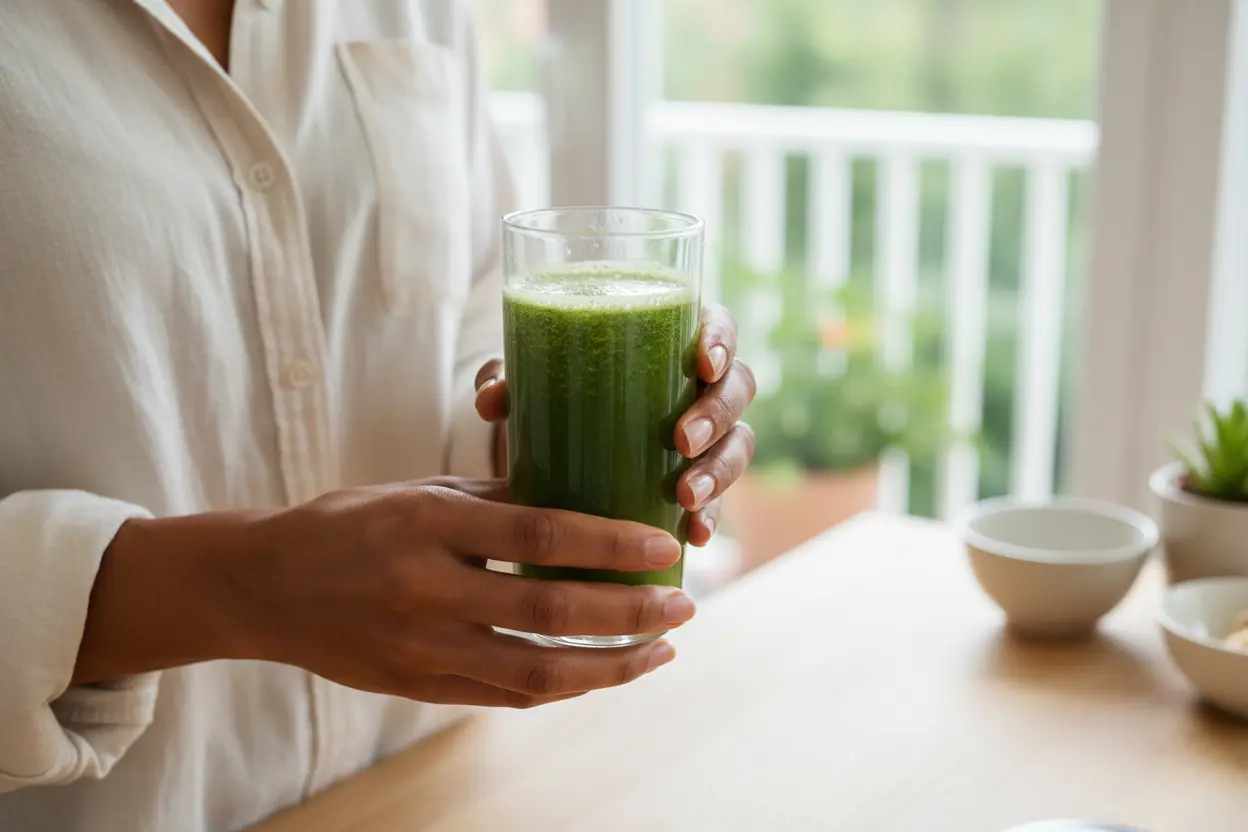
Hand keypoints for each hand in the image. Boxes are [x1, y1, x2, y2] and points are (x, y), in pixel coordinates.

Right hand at [76, 479, 692, 708]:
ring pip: (536, 675)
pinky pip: (505, 698)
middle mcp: (426, 592)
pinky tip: (600, 674)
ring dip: (609, 667)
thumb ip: (495, 502)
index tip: (663, 545)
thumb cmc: (347, 526)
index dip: (610, 543)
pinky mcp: (418, 688)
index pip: (540, 535)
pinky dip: (562, 688)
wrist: (264, 588)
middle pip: (549, 613)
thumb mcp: (417, 493)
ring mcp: (420, 650)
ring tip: (659, 652)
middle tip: (683, 607)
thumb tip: (579, 506)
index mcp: (427, 527)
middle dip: (629, 614)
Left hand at [475, 304, 754, 545]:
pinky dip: (710, 516)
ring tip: (686, 496)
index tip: (703, 365)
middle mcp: (701, 387)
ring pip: (737, 446)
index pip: (718, 328)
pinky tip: (695, 534)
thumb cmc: (556, 393)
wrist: (555, 450)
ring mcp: (709, 436)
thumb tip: (492, 399)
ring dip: (719, 470)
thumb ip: (510, 378)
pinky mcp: (699, 481)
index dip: (721, 342)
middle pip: (736, 389)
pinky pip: (719, 499)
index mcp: (675, 343)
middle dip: (715, 416)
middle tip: (680, 440)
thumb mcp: (531, 381)